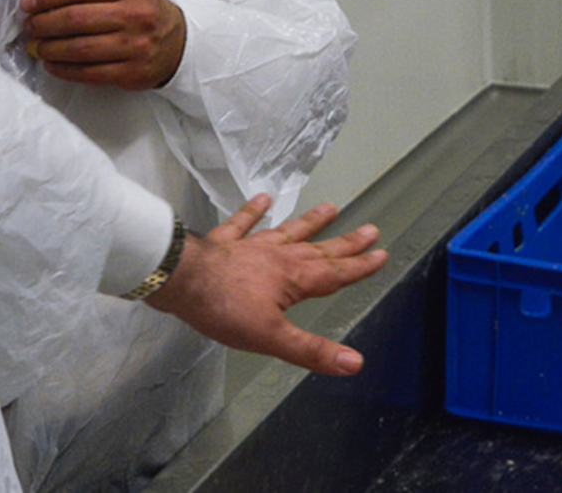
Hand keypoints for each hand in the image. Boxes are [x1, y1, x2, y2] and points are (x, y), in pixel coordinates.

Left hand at [21, 0, 187, 89]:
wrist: (179, 42)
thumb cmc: (142, 12)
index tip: (27, 2)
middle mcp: (137, 15)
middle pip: (76, 19)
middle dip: (44, 23)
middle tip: (30, 27)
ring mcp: (136, 47)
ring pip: (79, 49)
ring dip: (49, 49)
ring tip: (36, 46)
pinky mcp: (133, 73)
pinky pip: (89, 74)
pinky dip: (63, 70)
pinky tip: (52, 64)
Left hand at [144, 194, 388, 376]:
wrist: (180, 280)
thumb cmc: (225, 309)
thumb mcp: (272, 338)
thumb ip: (312, 350)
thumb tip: (354, 363)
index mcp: (294, 279)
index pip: (335, 274)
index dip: (360, 267)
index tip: (381, 254)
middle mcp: (279, 256)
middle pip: (320, 248)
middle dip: (346, 242)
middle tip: (371, 228)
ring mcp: (253, 245)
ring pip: (289, 230)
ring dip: (311, 221)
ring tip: (331, 207)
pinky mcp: (226, 241)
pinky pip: (244, 222)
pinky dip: (254, 211)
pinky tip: (263, 198)